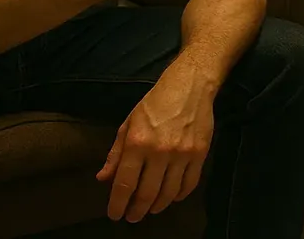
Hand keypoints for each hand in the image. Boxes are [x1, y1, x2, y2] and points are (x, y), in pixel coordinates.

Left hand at [96, 62, 215, 221]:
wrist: (190, 86)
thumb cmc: (155, 103)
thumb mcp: (128, 123)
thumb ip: (116, 153)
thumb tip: (103, 178)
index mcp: (137, 143)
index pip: (124, 183)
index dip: (117, 204)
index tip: (114, 215)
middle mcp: (159, 152)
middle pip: (146, 194)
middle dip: (136, 211)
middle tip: (132, 217)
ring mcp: (182, 155)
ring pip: (168, 193)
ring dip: (157, 206)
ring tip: (150, 209)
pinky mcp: (200, 154)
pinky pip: (189, 185)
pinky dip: (179, 196)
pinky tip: (172, 197)